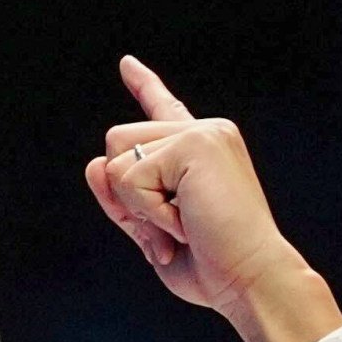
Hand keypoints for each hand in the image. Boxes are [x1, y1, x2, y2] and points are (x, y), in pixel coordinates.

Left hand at [82, 56, 341, 341]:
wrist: (248, 278)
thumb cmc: (211, 264)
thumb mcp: (151, 229)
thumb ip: (121, 197)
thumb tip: (94, 163)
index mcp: (199, 151)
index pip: (164, 108)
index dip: (144, 84)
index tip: (126, 64)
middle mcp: (204, 132)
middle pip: (116, 142)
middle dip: (125, 195)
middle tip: (172, 227)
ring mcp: (202, 133)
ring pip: (117, 160)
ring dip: (137, 207)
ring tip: (182, 225)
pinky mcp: (195, 143)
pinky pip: (130, 178)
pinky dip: (147, 212)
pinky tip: (185, 223)